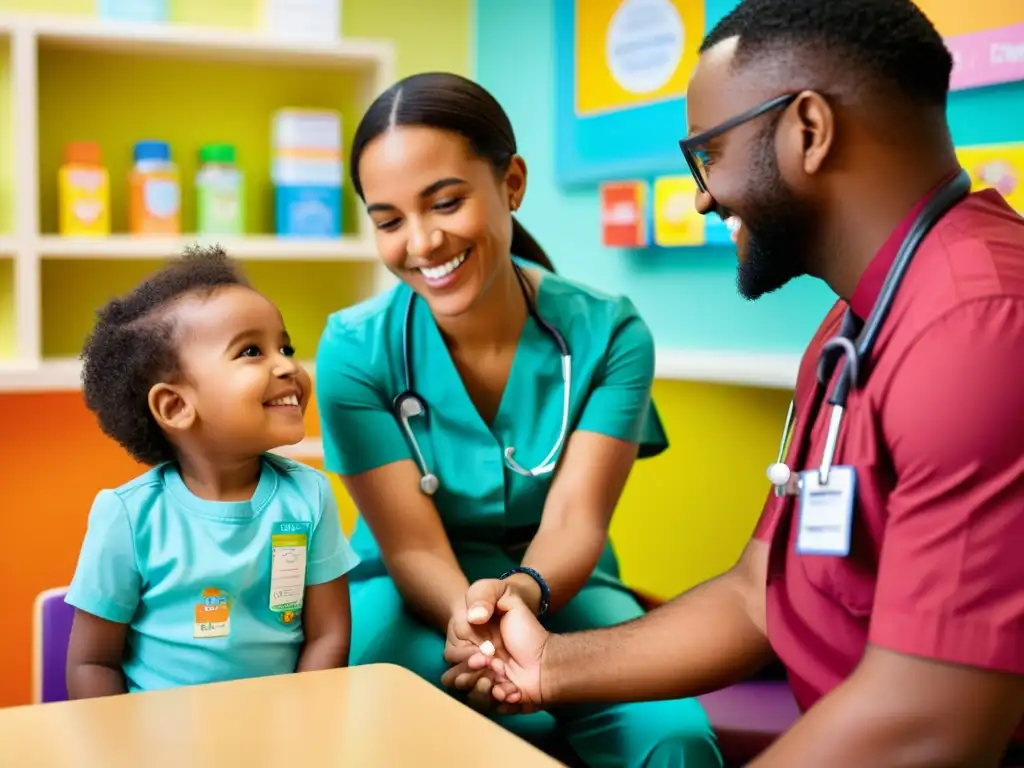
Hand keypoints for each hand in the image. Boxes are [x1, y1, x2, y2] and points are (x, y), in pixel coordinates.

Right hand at [442, 587, 549, 713]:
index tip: (486, 651)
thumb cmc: (523, 624)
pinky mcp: (495, 701)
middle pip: (453, 679)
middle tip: (494, 664)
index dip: (465, 656)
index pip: (451, 656)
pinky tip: (514, 690)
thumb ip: (483, 595)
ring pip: (468, 696)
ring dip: (483, 689)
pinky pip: (489, 708)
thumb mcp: (505, 595)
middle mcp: (471, 666)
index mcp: (467, 644)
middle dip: (472, 674)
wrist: (547, 655)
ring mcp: (483, 684)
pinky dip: (502, 698)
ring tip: (504, 679)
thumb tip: (473, 616)